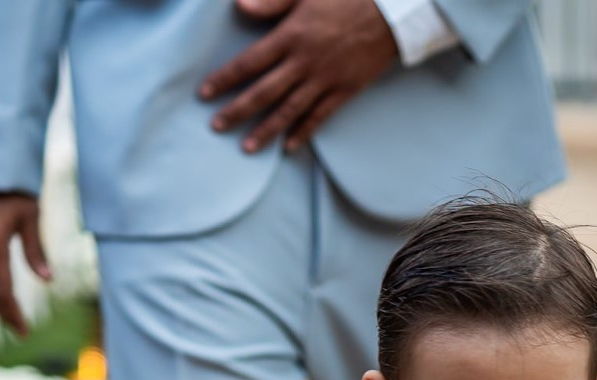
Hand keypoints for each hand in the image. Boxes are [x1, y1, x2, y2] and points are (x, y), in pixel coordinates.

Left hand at [200, 0, 399, 153]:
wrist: (391, 13)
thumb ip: (271, 1)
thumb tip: (240, 6)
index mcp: (290, 36)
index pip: (249, 63)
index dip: (225, 79)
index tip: (204, 93)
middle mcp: (304, 62)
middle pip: (264, 92)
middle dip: (237, 111)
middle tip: (216, 126)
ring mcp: (325, 79)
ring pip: (289, 110)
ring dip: (266, 130)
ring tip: (247, 147)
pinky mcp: (345, 90)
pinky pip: (320, 116)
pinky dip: (304, 132)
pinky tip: (289, 146)